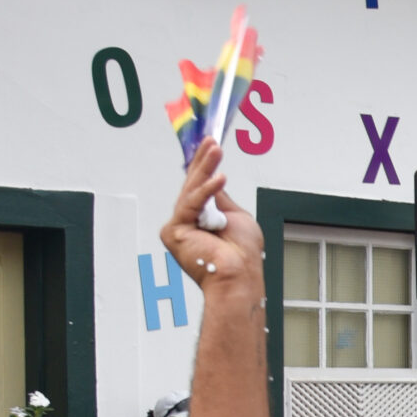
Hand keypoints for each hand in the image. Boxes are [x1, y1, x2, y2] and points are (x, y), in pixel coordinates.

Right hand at [159, 137, 264, 286]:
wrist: (240, 275)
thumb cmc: (242, 255)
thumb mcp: (236, 216)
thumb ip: (222, 199)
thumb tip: (215, 179)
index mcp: (200, 220)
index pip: (199, 188)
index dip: (203, 166)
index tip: (210, 145)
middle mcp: (186, 223)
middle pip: (192, 186)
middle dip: (203, 161)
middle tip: (211, 141)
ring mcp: (178, 227)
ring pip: (191, 191)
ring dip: (205, 168)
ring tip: (215, 150)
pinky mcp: (174, 232)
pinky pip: (191, 204)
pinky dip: (206, 191)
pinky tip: (220, 178)